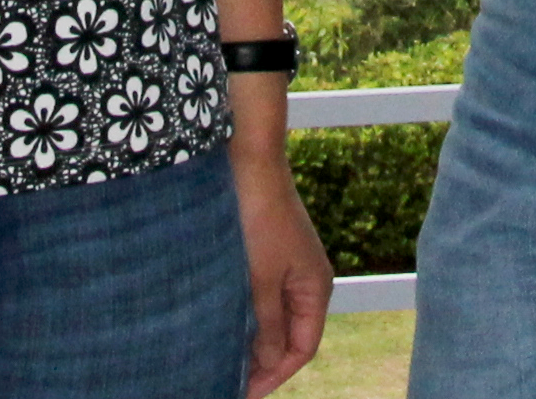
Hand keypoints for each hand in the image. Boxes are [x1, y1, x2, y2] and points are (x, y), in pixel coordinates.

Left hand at [232, 147, 331, 395]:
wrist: (249, 159)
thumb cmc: (259, 217)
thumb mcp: (261, 279)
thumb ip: (267, 325)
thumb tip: (269, 364)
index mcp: (315, 288)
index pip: (302, 348)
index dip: (274, 375)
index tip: (241, 393)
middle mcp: (306, 279)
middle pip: (288, 335)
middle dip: (261, 361)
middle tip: (225, 381)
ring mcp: (287, 265)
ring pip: (272, 316)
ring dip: (251, 338)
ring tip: (220, 358)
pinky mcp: (269, 253)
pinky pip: (261, 296)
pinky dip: (245, 314)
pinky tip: (222, 324)